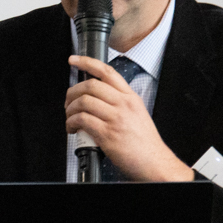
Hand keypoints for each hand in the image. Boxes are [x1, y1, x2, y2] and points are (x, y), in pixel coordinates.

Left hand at [65, 55, 193, 182]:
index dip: (87, 62)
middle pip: (90, 85)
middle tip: (68, 102)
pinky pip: (82, 120)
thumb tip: (97, 99)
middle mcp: (123, 104)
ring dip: (70, 109)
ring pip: (83, 101)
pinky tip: (73, 128)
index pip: (107, 72)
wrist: (154, 162)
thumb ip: (119, 103)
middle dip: (72, 92)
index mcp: (130, 97)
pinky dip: (71, 123)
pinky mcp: (107, 134)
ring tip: (70, 118)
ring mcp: (116, 118)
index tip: (74, 60)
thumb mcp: (137, 114)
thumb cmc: (145, 142)